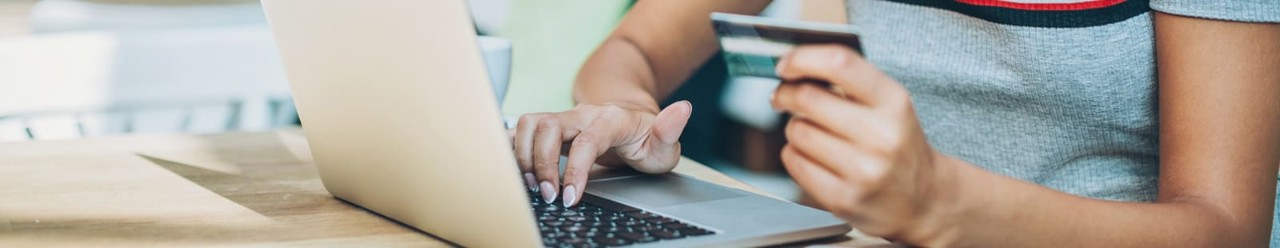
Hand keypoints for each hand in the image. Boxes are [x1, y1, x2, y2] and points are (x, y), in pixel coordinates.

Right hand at [511, 101, 691, 206]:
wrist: (631, 121)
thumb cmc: (646, 138)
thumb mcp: (665, 142)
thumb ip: (671, 130)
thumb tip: (683, 109)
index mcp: (611, 119)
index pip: (586, 141)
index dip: (574, 170)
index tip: (571, 198)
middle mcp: (583, 114)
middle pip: (548, 126)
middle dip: (541, 164)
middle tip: (549, 196)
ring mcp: (564, 118)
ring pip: (530, 123)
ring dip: (524, 156)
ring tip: (532, 186)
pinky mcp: (549, 125)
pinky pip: (521, 128)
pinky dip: (512, 147)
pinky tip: (515, 170)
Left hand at [770, 44, 959, 244]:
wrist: (923, 198)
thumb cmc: (897, 143)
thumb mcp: (889, 104)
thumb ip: (849, 80)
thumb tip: (795, 65)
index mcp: (894, 102)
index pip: (840, 64)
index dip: (803, 58)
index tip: (786, 65)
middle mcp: (881, 136)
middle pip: (808, 98)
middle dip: (786, 94)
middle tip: (783, 96)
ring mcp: (863, 171)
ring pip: (797, 131)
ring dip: (795, 127)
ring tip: (812, 132)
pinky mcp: (843, 198)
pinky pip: (794, 162)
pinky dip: (794, 154)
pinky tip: (812, 156)